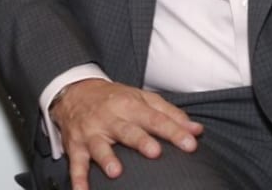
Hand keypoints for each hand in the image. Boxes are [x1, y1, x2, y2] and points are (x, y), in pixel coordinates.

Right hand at [49, 79, 201, 189]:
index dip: (173, 131)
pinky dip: (78, 179)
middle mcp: (110, 118)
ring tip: (115, 172)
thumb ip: (170, 114)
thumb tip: (196, 130)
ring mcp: (91, 133)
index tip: (190, 143)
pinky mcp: (75, 146)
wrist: (74, 92)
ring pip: (99, 146)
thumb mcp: (142, 98)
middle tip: (155, 152)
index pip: (155, 119)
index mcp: (130, 105)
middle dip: (140, 141)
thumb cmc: (113, 98)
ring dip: (106, 159)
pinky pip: (76, 164)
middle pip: (128, 131)